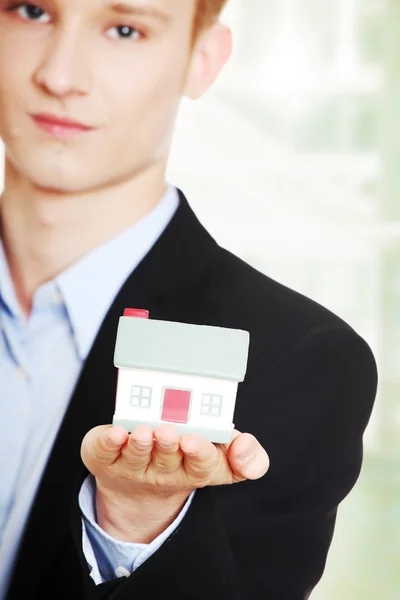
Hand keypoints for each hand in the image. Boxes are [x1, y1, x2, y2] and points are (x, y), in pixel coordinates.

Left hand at [81, 424, 268, 541]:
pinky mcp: (105, 459)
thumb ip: (248, 455)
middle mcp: (163, 471)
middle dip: (167, 446)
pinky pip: (103, 453)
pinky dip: (107, 442)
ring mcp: (132, 467)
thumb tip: (245, 447)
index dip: (198, 453)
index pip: (201, 465)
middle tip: (167, 431)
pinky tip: (114, 434)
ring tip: (143, 432)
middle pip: (166, 461)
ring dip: (139, 445)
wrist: (139, 488)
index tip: (193, 440)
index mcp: (194, 469)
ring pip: (135, 458)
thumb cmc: (186, 459)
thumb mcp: (223, 457)